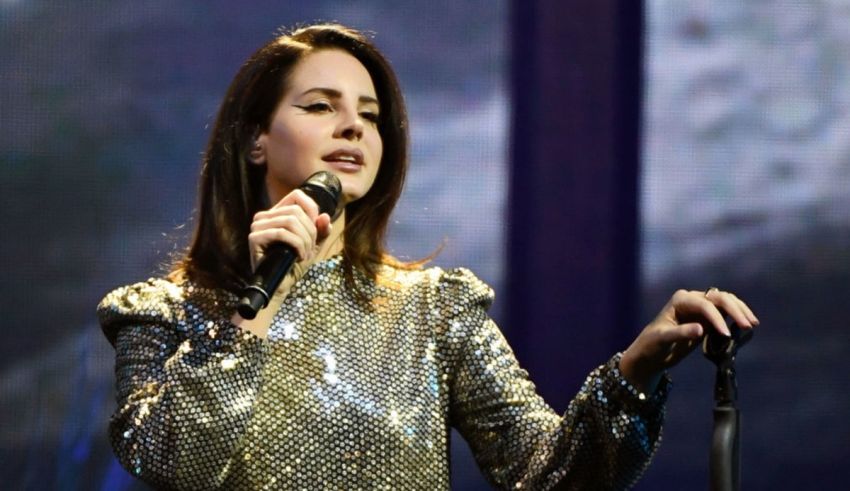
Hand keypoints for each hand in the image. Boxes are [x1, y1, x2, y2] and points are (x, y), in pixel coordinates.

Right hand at [247, 189, 332, 272]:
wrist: (281, 286)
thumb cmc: (294, 263)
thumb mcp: (313, 244)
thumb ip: (321, 230)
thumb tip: (325, 216)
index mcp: (277, 213)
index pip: (297, 196)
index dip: (312, 210)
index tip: (316, 230)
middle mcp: (264, 216)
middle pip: (296, 211)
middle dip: (310, 232)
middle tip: (310, 249)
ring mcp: (258, 226)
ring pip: (290, 221)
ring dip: (304, 240)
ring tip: (305, 254)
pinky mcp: (254, 238)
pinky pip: (282, 233)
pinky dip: (296, 245)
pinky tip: (298, 257)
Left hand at [619, 288, 758, 393]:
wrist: (651, 353)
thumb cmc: (652, 344)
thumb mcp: (663, 339)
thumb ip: (681, 333)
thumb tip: (701, 329)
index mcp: (680, 300)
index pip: (704, 304)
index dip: (717, 318)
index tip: (726, 335)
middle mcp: (692, 299)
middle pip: (719, 298)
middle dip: (735, 310)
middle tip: (748, 326)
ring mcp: (701, 307)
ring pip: (725, 302)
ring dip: (740, 310)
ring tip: (752, 324)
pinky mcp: (707, 318)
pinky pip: (726, 313)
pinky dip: (736, 317)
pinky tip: (746, 326)